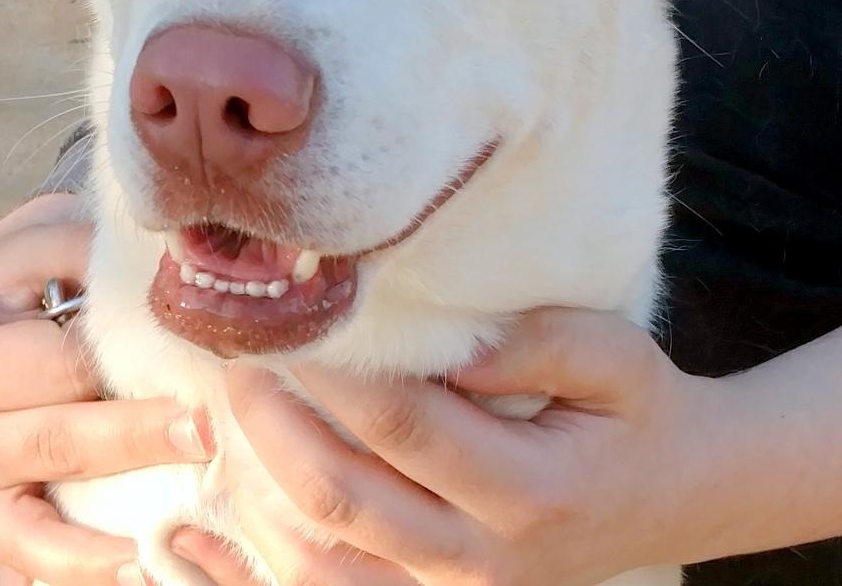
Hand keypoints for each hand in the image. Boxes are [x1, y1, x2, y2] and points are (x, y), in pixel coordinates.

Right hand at [0, 194, 212, 585]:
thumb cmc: (15, 272)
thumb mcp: (39, 238)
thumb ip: (90, 250)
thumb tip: (169, 270)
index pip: (61, 358)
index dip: (132, 360)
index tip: (200, 362)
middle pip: (57, 433)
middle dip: (137, 435)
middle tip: (206, 431)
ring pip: (45, 497)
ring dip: (116, 501)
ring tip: (181, 501)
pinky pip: (25, 548)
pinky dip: (74, 565)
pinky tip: (132, 563)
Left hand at [174, 309, 728, 584]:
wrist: (673, 492)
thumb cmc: (636, 410)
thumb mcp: (612, 357)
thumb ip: (535, 343)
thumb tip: (441, 341)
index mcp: (529, 491)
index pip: (401, 424)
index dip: (330, 373)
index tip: (281, 323)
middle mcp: (482, 560)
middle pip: (342, 496)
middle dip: (269, 423)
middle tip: (228, 359)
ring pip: (320, 561)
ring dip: (253, 489)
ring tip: (217, 418)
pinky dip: (261, 564)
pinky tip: (210, 524)